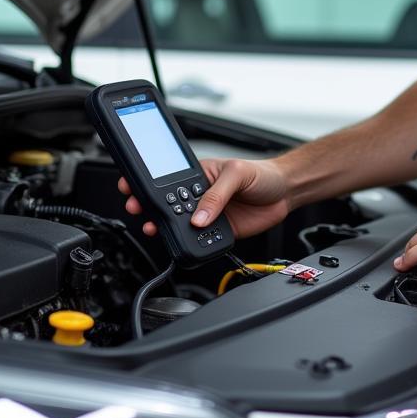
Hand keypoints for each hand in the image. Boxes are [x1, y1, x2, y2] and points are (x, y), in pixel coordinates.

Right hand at [118, 157, 290, 239]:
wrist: (285, 192)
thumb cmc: (261, 174)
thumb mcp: (237, 173)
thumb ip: (217, 194)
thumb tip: (198, 216)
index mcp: (199, 175)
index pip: (167, 179)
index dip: (147, 184)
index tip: (131, 187)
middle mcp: (200, 196)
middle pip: (168, 205)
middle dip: (148, 208)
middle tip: (137, 210)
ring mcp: (208, 215)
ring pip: (180, 225)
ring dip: (166, 228)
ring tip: (155, 228)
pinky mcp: (219, 232)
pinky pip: (200, 242)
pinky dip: (191, 244)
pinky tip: (186, 243)